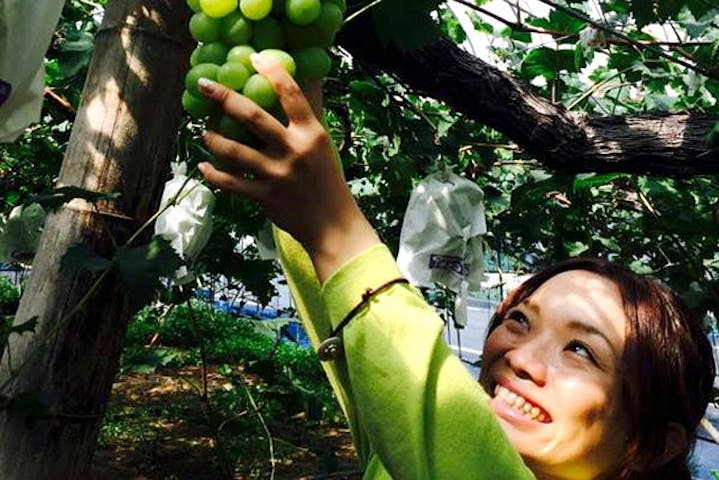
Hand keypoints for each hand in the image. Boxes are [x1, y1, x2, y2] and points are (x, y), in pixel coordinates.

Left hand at [197, 54, 378, 281]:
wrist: (333, 225)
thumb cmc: (327, 181)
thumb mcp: (323, 145)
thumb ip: (309, 116)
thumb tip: (305, 80)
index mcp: (311, 134)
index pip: (291, 94)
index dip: (271, 71)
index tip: (252, 57)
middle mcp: (293, 151)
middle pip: (252, 118)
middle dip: (224, 98)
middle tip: (203, 85)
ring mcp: (277, 175)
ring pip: (234, 151)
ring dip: (213, 139)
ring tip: (204, 132)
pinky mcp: (264, 197)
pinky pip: (230, 183)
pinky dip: (213, 174)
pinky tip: (203, 166)